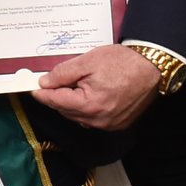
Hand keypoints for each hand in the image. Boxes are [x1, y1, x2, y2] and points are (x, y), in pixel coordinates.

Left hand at [32, 44, 160, 131]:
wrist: (153, 66)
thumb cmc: (123, 62)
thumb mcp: (87, 62)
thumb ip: (63, 74)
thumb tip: (45, 83)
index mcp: (90, 105)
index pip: (57, 102)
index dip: (43, 94)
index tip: (33, 89)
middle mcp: (100, 120)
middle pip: (66, 111)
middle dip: (58, 97)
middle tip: (53, 82)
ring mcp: (110, 124)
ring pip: (79, 116)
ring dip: (72, 104)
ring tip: (75, 85)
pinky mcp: (119, 123)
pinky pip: (94, 119)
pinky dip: (87, 108)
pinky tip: (89, 94)